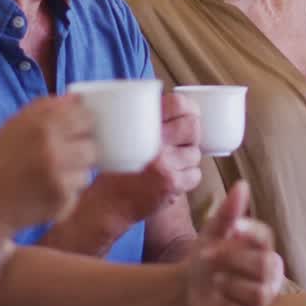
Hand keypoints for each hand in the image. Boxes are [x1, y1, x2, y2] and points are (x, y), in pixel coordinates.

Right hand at [0, 95, 96, 238]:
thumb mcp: (13, 126)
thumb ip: (45, 109)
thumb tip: (77, 98)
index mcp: (41, 124)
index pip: (84, 116)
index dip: (81, 125)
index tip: (74, 132)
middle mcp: (52, 147)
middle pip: (92, 144)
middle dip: (80, 150)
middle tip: (62, 157)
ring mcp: (60, 176)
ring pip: (88, 169)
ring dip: (75, 173)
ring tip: (50, 177)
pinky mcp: (63, 200)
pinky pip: (78, 190)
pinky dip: (67, 192)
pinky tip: (45, 192)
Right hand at [90, 93, 202, 221]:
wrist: (109, 203)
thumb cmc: (119, 169)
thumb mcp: (126, 137)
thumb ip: (149, 123)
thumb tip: (186, 109)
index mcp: (142, 124)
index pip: (177, 103)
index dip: (189, 107)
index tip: (188, 114)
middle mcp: (154, 141)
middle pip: (193, 126)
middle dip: (191, 135)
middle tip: (180, 143)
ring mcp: (164, 163)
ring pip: (195, 153)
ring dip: (187, 160)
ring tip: (170, 165)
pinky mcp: (172, 183)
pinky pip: (195, 175)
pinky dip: (187, 178)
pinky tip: (171, 179)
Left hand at [182, 181, 282, 305]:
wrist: (186, 289)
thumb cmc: (205, 257)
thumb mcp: (212, 232)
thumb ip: (228, 211)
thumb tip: (242, 184)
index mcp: (263, 247)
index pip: (265, 237)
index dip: (245, 234)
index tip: (227, 231)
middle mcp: (270, 272)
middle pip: (264, 266)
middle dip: (231, 260)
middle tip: (208, 258)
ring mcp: (264, 298)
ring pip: (257, 293)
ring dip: (228, 286)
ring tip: (215, 282)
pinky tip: (217, 300)